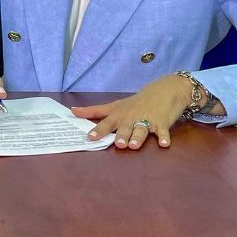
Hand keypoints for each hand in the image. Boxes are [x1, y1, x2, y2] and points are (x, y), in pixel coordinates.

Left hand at [70, 74, 192, 149]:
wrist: (163, 91)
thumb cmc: (135, 102)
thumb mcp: (115, 105)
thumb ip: (94, 111)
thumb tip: (72, 111)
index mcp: (119, 115)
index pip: (106, 123)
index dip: (99, 130)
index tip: (91, 137)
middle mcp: (131, 118)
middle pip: (125, 128)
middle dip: (122, 136)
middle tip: (119, 144)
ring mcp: (147, 120)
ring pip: (141, 130)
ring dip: (138, 137)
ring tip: (134, 145)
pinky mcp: (162, 123)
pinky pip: (163, 131)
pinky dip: (164, 137)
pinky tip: (164, 143)